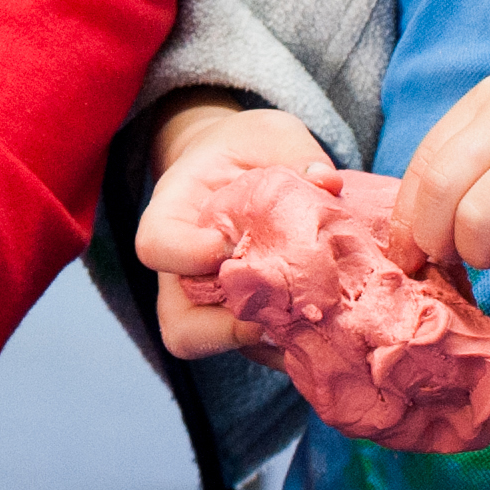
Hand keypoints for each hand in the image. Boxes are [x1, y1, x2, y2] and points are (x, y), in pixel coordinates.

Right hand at [138, 99, 332, 359]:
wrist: (241, 169)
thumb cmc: (249, 149)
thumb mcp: (269, 135)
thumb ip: (295, 152)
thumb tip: (326, 183)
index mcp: (173, 213)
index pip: (155, 246)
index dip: (187, 254)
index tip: (228, 241)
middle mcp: (183, 269)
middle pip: (179, 323)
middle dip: (226, 329)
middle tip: (274, 306)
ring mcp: (213, 302)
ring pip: (223, 349)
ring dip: (267, 344)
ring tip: (314, 319)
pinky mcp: (248, 321)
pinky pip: (261, 354)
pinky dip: (295, 350)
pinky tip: (333, 325)